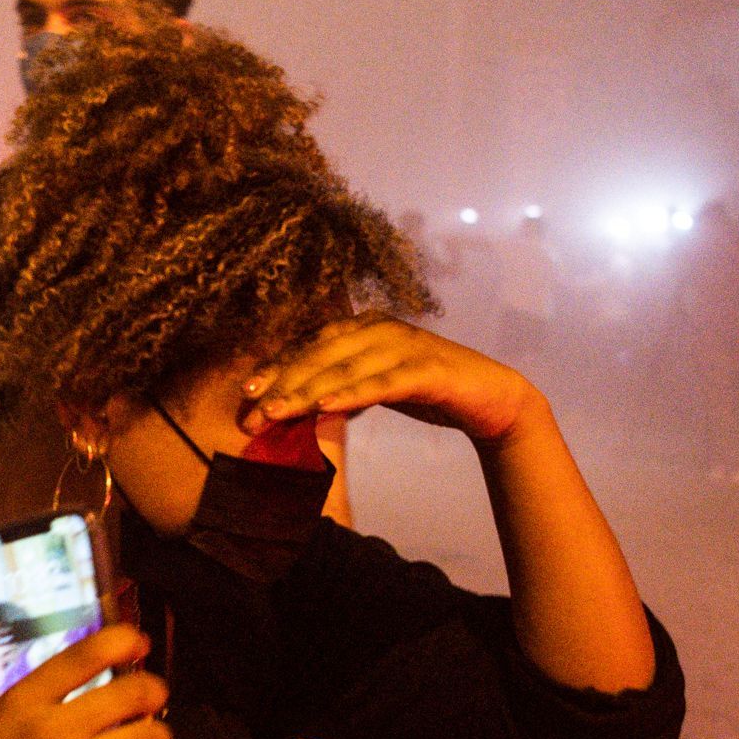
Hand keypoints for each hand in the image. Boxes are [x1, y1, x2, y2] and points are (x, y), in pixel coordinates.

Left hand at [242, 319, 541, 446]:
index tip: (246, 392)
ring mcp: (405, 345)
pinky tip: (326, 407)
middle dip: (283, 383)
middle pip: (320, 355)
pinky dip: (353, 394)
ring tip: (275, 412)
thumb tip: (301, 408)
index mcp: (366, 327)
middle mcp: (381, 328)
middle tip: (252, 412)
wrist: (492, 398)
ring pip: (345, 369)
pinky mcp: (427, 369)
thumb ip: (344, 389)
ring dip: (307, 392)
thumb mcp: (378, 386)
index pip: (311, 346)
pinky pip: (383, 382)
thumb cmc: (429, 391)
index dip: (278, 367)